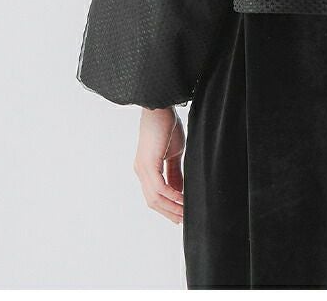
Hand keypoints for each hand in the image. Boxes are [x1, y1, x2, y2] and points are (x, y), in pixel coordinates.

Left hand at [133, 106, 184, 224]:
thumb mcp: (174, 153)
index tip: (181, 215)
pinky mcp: (148, 164)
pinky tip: (183, 200)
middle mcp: (141, 171)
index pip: (155, 195)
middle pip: (153, 201)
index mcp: (145, 169)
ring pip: (155, 198)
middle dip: (169, 212)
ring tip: (186, 213)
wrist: (160, 107)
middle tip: (184, 220)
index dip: (168, 207)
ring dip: (172, 207)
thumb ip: (174, 172)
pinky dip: (172, 196)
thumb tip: (179, 190)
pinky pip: (159, 188)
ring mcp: (142, 168)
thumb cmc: (167, 126)